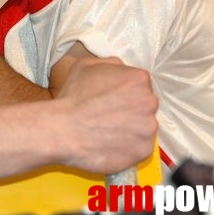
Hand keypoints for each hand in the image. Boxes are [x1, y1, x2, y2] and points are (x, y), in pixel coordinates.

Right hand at [52, 57, 157, 173]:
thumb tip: (121, 71)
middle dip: (129, 110)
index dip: (123, 92)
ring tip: (107, 131)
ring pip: (143, 128)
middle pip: (144, 105)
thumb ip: (111, 64)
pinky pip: (139, 148)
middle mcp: (149, 102)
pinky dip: (127, 148)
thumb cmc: (73, 97)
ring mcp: (149, 128)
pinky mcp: (143, 150)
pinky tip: (109, 144)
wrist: (63, 129)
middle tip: (108, 115)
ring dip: (130, 129)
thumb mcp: (86, 65)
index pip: (138, 85)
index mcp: (138, 79)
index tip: (110, 100)